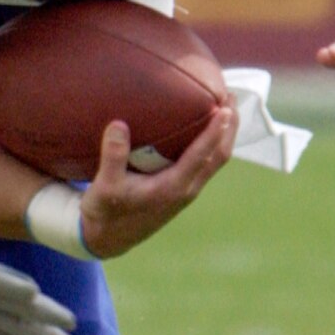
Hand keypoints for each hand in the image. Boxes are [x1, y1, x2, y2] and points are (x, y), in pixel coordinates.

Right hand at [75, 103, 234, 258]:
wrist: (108, 239)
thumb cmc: (105, 211)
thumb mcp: (104, 185)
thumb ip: (113, 156)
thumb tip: (119, 124)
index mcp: (172, 188)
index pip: (202, 156)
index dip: (215, 132)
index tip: (225, 108)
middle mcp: (186, 189)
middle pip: (220, 156)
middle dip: (230, 127)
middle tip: (230, 95)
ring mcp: (187, 191)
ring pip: (216, 160)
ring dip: (225, 134)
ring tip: (226, 105)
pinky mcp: (182, 190)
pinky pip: (206, 163)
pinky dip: (212, 143)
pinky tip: (206, 128)